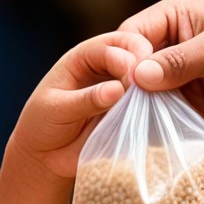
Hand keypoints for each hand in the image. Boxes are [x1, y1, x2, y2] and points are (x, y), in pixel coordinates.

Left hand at [5, 30, 153, 179]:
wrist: (47, 156)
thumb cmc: (43, 125)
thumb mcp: (58, 110)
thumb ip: (86, 99)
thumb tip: (118, 89)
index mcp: (84, 57)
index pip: (109, 46)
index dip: (124, 56)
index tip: (132, 74)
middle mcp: (106, 67)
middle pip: (134, 54)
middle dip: (145, 64)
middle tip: (151, 82)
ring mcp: (122, 88)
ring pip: (144, 78)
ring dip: (154, 85)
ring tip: (158, 98)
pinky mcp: (131, 110)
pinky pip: (146, 104)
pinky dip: (154, 105)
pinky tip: (160, 111)